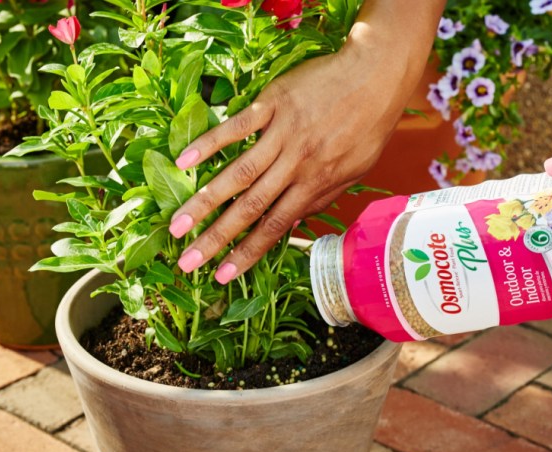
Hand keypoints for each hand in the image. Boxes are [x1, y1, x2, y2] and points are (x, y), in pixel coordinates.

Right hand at [168, 36, 422, 283]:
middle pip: (249, 208)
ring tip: (176, 225)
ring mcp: (282, 135)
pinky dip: (209, 144)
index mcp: (315, 185)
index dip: (247, 254)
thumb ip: (322, 198)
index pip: (275, 228)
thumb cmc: (368, 126)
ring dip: (204, 202)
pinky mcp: (272, 105)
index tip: (221, 276)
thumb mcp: (354, 171)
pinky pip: (236, 128)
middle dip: (216, 239)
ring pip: (237, 174)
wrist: (375, 76)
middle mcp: (296, 165)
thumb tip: (294, 225)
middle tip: (186, 262)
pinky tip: (183, 161)